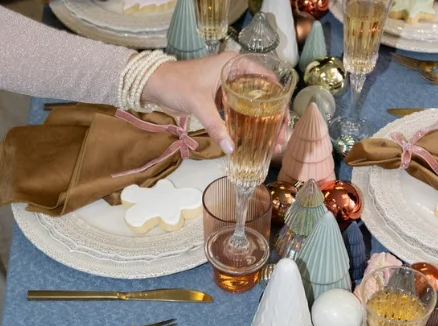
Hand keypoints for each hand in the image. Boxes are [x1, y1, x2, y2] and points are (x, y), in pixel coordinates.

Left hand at [141, 51, 290, 154]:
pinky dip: (248, 125)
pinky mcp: (222, 99)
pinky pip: (241, 112)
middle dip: (275, 118)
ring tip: (274, 142)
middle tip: (281, 137)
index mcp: (234, 64)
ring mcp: (230, 87)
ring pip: (254, 106)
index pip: (267, 79)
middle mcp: (236, 73)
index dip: (279, 99)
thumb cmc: (176, 83)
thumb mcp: (199, 104)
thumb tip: (231, 150)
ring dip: (264, 124)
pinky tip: (256, 140)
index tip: (285, 119)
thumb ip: (216, 126)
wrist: (153, 84)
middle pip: (264, 96)